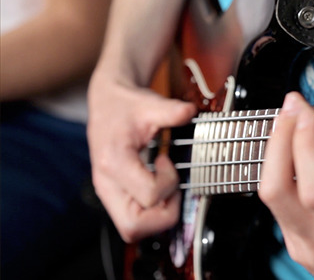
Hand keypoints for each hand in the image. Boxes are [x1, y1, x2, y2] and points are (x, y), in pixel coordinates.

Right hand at [87, 71, 195, 241]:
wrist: (107, 102)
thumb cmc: (126, 105)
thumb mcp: (149, 103)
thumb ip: (170, 110)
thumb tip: (189, 112)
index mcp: (114, 162)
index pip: (148, 195)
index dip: (168, 183)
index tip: (168, 161)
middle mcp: (107, 183)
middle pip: (134, 227)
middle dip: (164, 213)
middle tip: (172, 188)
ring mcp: (109, 193)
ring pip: (132, 230)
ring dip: (158, 215)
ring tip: (166, 187)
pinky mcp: (114, 195)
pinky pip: (133, 220)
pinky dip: (151, 213)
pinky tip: (158, 189)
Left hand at [259, 92, 313, 278]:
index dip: (305, 147)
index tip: (307, 113)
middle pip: (275, 191)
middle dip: (278, 140)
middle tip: (292, 107)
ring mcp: (301, 246)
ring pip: (271, 194)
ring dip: (276, 151)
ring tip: (293, 119)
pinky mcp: (295, 242)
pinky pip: (278, 200)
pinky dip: (281, 168)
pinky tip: (294, 147)